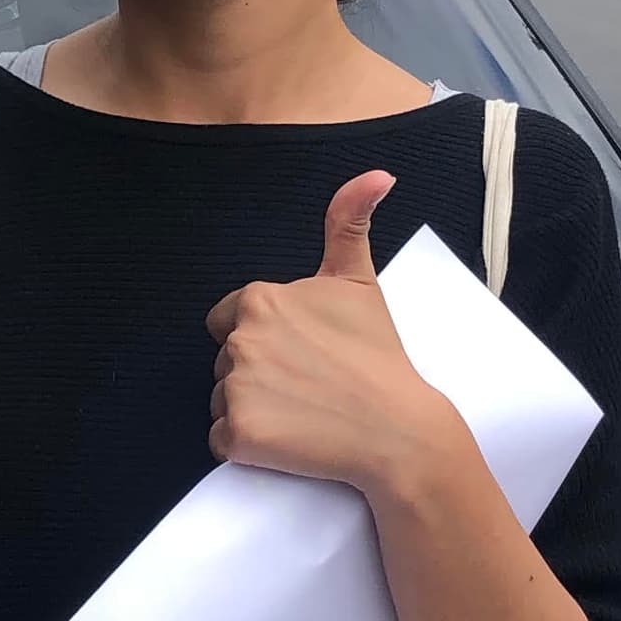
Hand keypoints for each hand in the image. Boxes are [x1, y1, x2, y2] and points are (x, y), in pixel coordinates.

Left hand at [204, 172, 463, 498]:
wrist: (398, 429)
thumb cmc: (379, 356)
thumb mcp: (359, 281)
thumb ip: (350, 221)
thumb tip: (378, 174)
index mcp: (260, 299)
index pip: (228, 320)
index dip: (263, 339)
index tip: (301, 353)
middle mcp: (241, 339)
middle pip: (225, 361)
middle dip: (257, 374)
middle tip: (307, 384)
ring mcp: (237, 388)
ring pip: (221, 400)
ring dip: (250, 409)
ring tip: (300, 412)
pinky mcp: (240, 434)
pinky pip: (222, 440)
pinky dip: (246, 446)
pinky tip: (287, 440)